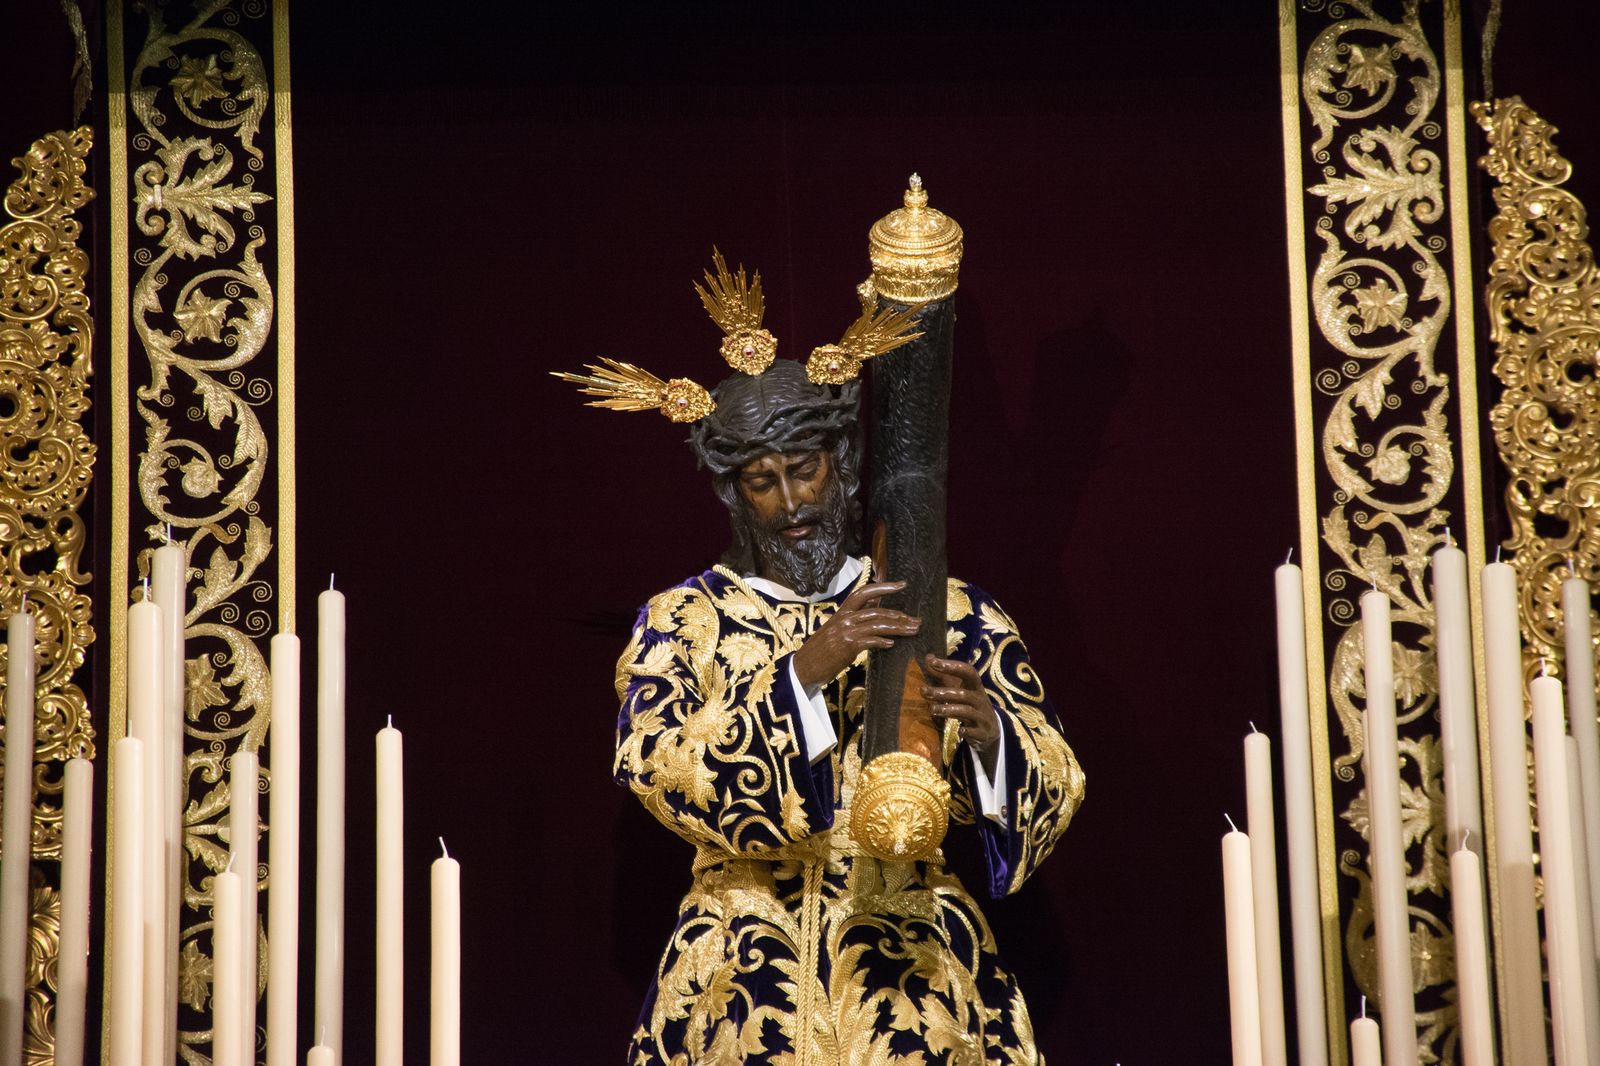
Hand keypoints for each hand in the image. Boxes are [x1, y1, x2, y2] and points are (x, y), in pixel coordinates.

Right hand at [791, 581, 919, 688]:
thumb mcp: (836, 630)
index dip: (884, 587)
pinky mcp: (846, 646)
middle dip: (899, 615)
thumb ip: (854, 618)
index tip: (902, 584)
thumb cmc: (821, 651)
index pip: (864, 592)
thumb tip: (876, 606)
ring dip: (898, 628)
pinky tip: (892, 644)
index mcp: (841, 613)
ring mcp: (844, 632)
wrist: (802, 668)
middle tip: (916, 621)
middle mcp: (843, 619)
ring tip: (912, 631)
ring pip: (877, 624)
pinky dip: (882, 642)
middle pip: (876, 610)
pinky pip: (869, 641)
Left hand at [922, 654, 999, 755]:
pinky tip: (958, 731)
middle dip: (943, 692)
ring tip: (932, 709)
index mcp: (975, 686)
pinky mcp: (982, 733)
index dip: (952, 666)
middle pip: (963, 694)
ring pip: (966, 711)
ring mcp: (982, 716)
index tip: (933, 662)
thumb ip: (945, 675)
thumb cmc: (971, 705)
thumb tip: (929, 657)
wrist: (991, 729)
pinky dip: (966, 731)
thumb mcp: (961, 689)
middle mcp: (980, 699)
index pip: (967, 671)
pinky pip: (974, 732)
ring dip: (948, 710)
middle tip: (923, 691)